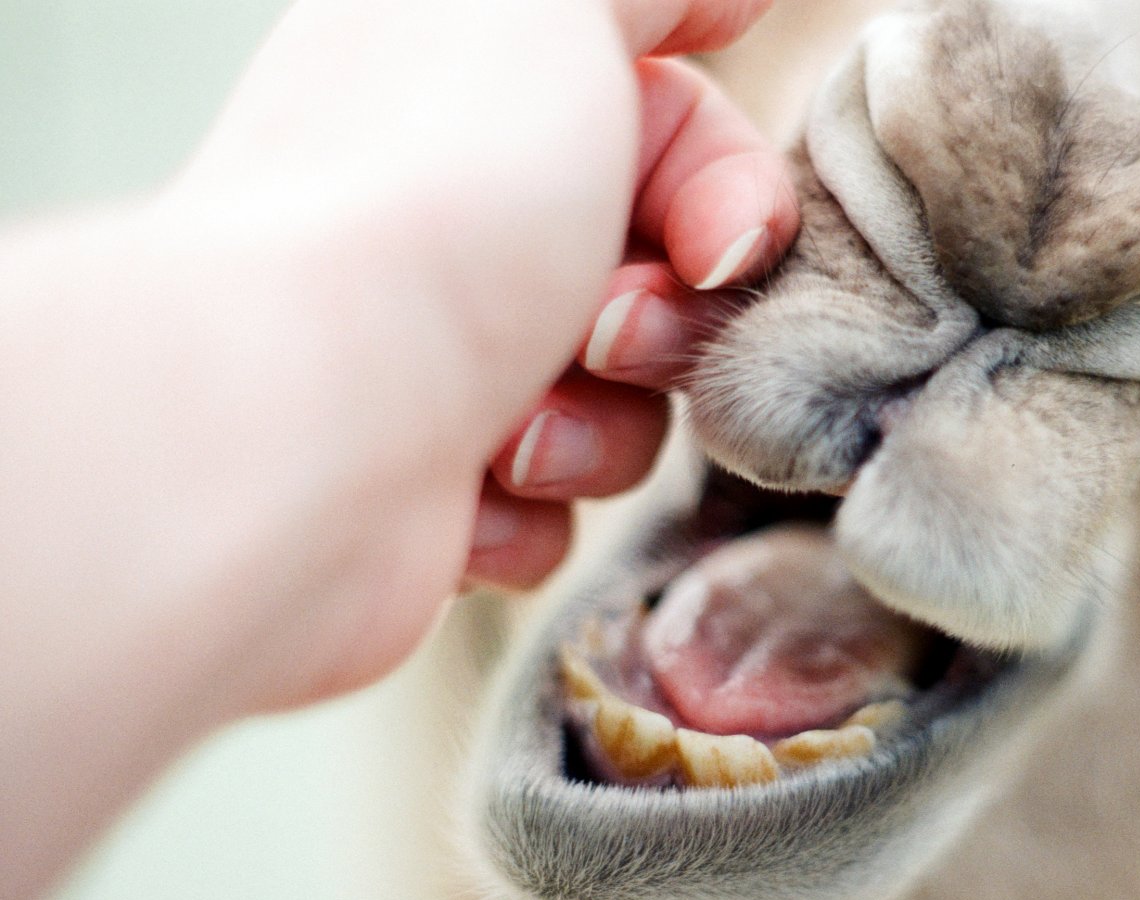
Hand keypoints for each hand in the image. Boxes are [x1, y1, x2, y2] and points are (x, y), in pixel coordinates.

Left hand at [165, 0, 797, 710]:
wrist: (300, 420)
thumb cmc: (433, 200)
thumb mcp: (557, 0)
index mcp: (490, 98)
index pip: (686, 145)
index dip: (734, 199)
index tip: (720, 250)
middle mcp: (462, 220)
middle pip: (666, 282)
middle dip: (668, 324)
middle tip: (605, 333)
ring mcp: (440, 357)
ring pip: (622, 407)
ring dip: (600, 426)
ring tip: (519, 430)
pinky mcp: (427, 483)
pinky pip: (554, 505)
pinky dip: (530, 504)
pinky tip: (467, 482)